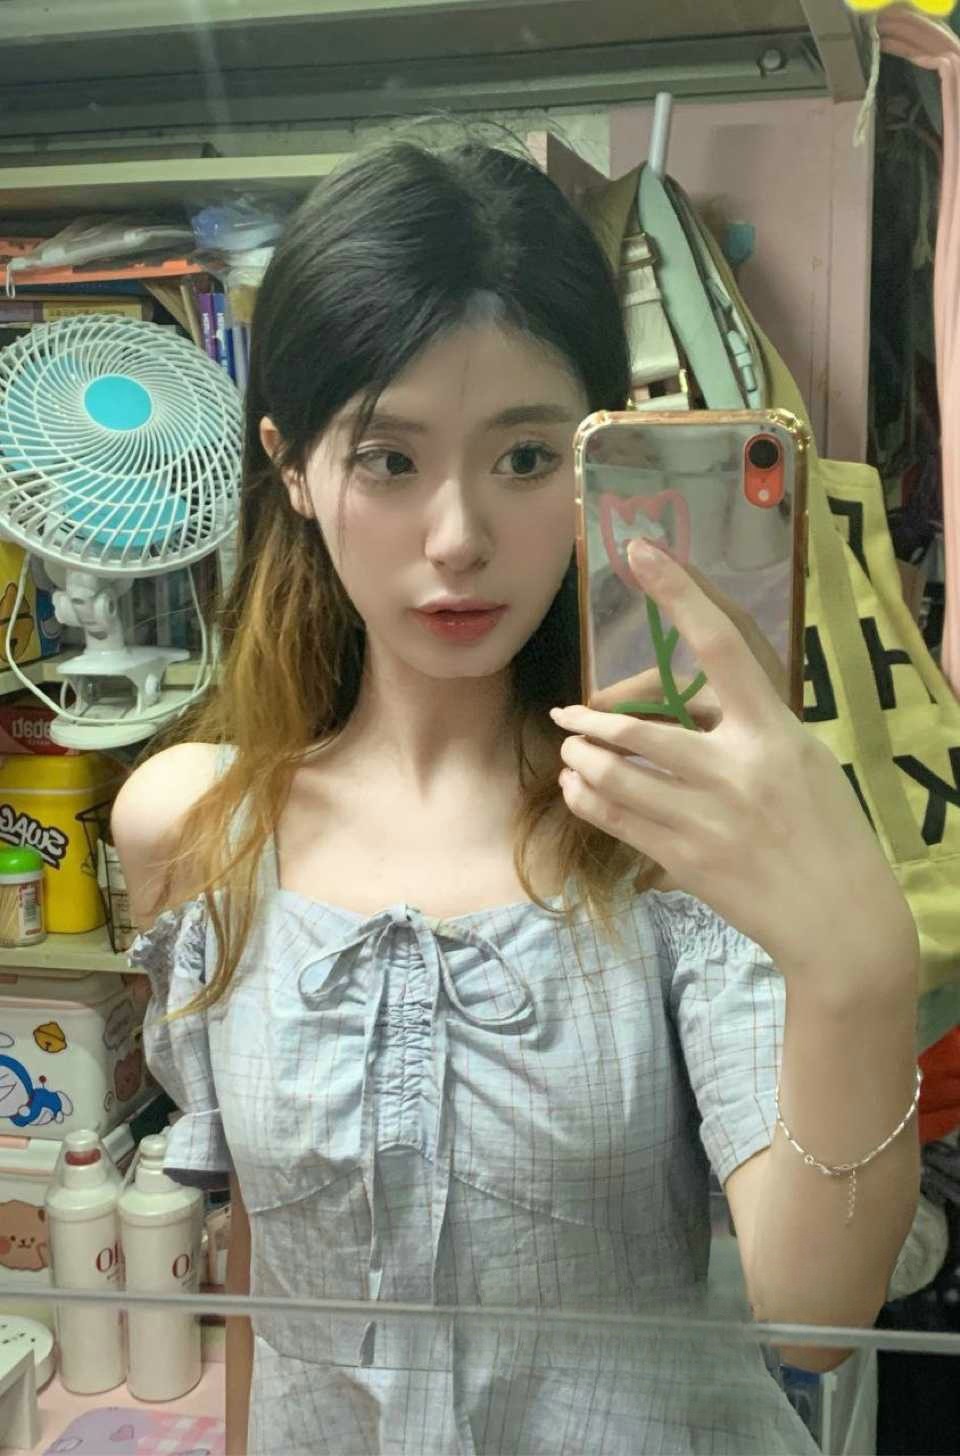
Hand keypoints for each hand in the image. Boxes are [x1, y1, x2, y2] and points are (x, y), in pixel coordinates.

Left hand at [553, 539, 918, 988]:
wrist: (840, 921)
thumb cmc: (827, 830)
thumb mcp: (804, 762)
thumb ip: (750, 728)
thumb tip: (691, 702)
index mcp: (776, 732)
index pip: (722, 646)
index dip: (679, 594)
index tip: (640, 553)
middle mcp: (738, 769)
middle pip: (638, 728)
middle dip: (590, 719)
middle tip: (566, 714)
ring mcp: (708, 818)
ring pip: (615, 776)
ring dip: (581, 759)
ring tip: (570, 753)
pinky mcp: (686, 861)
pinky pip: (617, 820)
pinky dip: (587, 799)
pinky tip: (578, 789)